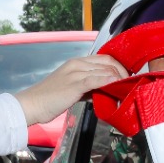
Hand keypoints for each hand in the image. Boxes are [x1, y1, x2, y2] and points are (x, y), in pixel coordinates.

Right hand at [11, 54, 127, 125]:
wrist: (32, 104)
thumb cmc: (49, 99)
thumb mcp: (71, 88)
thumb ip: (88, 87)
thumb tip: (104, 89)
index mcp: (76, 62)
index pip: (104, 58)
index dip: (119, 65)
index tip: (127, 76)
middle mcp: (77, 64)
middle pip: (108, 62)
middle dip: (123, 71)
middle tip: (131, 83)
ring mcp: (76, 73)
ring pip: (104, 70)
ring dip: (119, 78)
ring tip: (127, 87)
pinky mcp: (75, 84)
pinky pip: (97, 79)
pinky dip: (109, 81)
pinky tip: (117, 86)